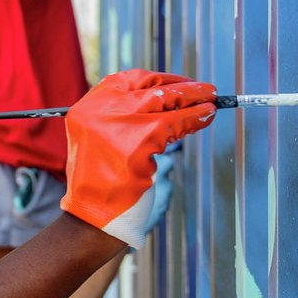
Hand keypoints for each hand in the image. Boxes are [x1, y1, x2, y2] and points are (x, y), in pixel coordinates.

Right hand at [60, 71, 216, 246]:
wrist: (93, 218)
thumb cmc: (102, 183)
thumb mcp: (103, 140)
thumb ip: (123, 118)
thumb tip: (168, 98)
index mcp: (86, 108)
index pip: (126, 80)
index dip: (158, 79)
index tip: (179, 82)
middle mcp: (98, 111)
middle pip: (149, 88)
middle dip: (183, 87)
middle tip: (205, 90)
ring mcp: (115, 125)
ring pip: (164, 101)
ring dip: (193, 98)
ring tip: (212, 102)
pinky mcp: (136, 142)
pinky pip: (174, 123)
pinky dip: (194, 118)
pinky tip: (205, 117)